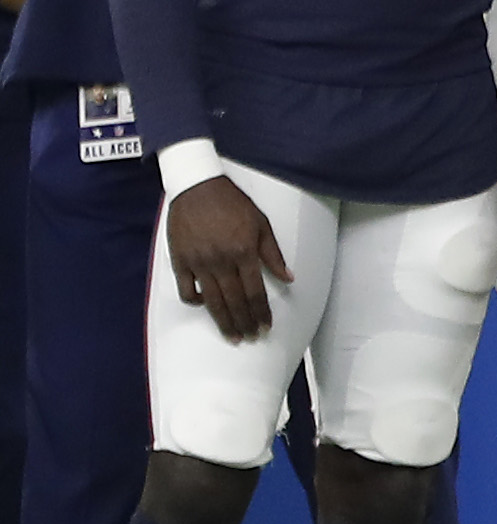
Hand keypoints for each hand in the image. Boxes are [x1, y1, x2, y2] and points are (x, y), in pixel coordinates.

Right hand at [167, 175, 293, 341]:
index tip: (266, 326)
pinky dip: (195, 301)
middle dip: (244, 323)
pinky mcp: (180, 260)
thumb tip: (289, 278)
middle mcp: (221, 261)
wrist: (197, 185)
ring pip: (212, 301)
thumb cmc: (232, 203)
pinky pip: (186, 290)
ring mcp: (198, 262)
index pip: (255, 292)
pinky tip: (205, 306)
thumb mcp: (260, 223)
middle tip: (251, 338)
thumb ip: (273, 253)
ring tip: (232, 336)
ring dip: (223, 321)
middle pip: (234, 302)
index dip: (261, 313)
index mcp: (244, 252)